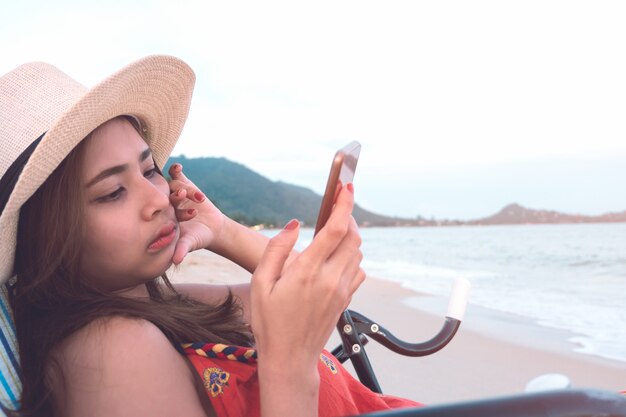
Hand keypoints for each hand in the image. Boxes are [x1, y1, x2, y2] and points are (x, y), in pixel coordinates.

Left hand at [168, 163, 225, 264]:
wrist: (212, 229)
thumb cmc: (198, 238)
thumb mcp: (191, 243)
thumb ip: (183, 249)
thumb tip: (176, 261)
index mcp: (164, 217)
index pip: (160, 210)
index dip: (167, 207)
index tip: (178, 209)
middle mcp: (167, 204)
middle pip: (166, 195)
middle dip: (176, 195)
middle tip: (183, 196)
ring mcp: (176, 194)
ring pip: (175, 186)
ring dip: (185, 187)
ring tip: (198, 196)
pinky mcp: (186, 185)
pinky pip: (178, 176)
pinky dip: (176, 170)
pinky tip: (177, 167)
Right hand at [251, 184, 364, 401]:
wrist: (290, 358)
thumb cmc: (270, 321)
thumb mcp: (260, 283)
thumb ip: (276, 249)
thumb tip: (293, 224)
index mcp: (308, 271)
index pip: (336, 229)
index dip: (344, 204)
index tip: (346, 187)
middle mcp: (331, 279)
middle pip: (354, 237)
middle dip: (348, 216)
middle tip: (336, 206)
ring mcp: (342, 290)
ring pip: (358, 252)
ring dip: (350, 236)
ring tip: (333, 229)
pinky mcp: (346, 299)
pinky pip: (358, 269)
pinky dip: (351, 256)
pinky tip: (336, 258)